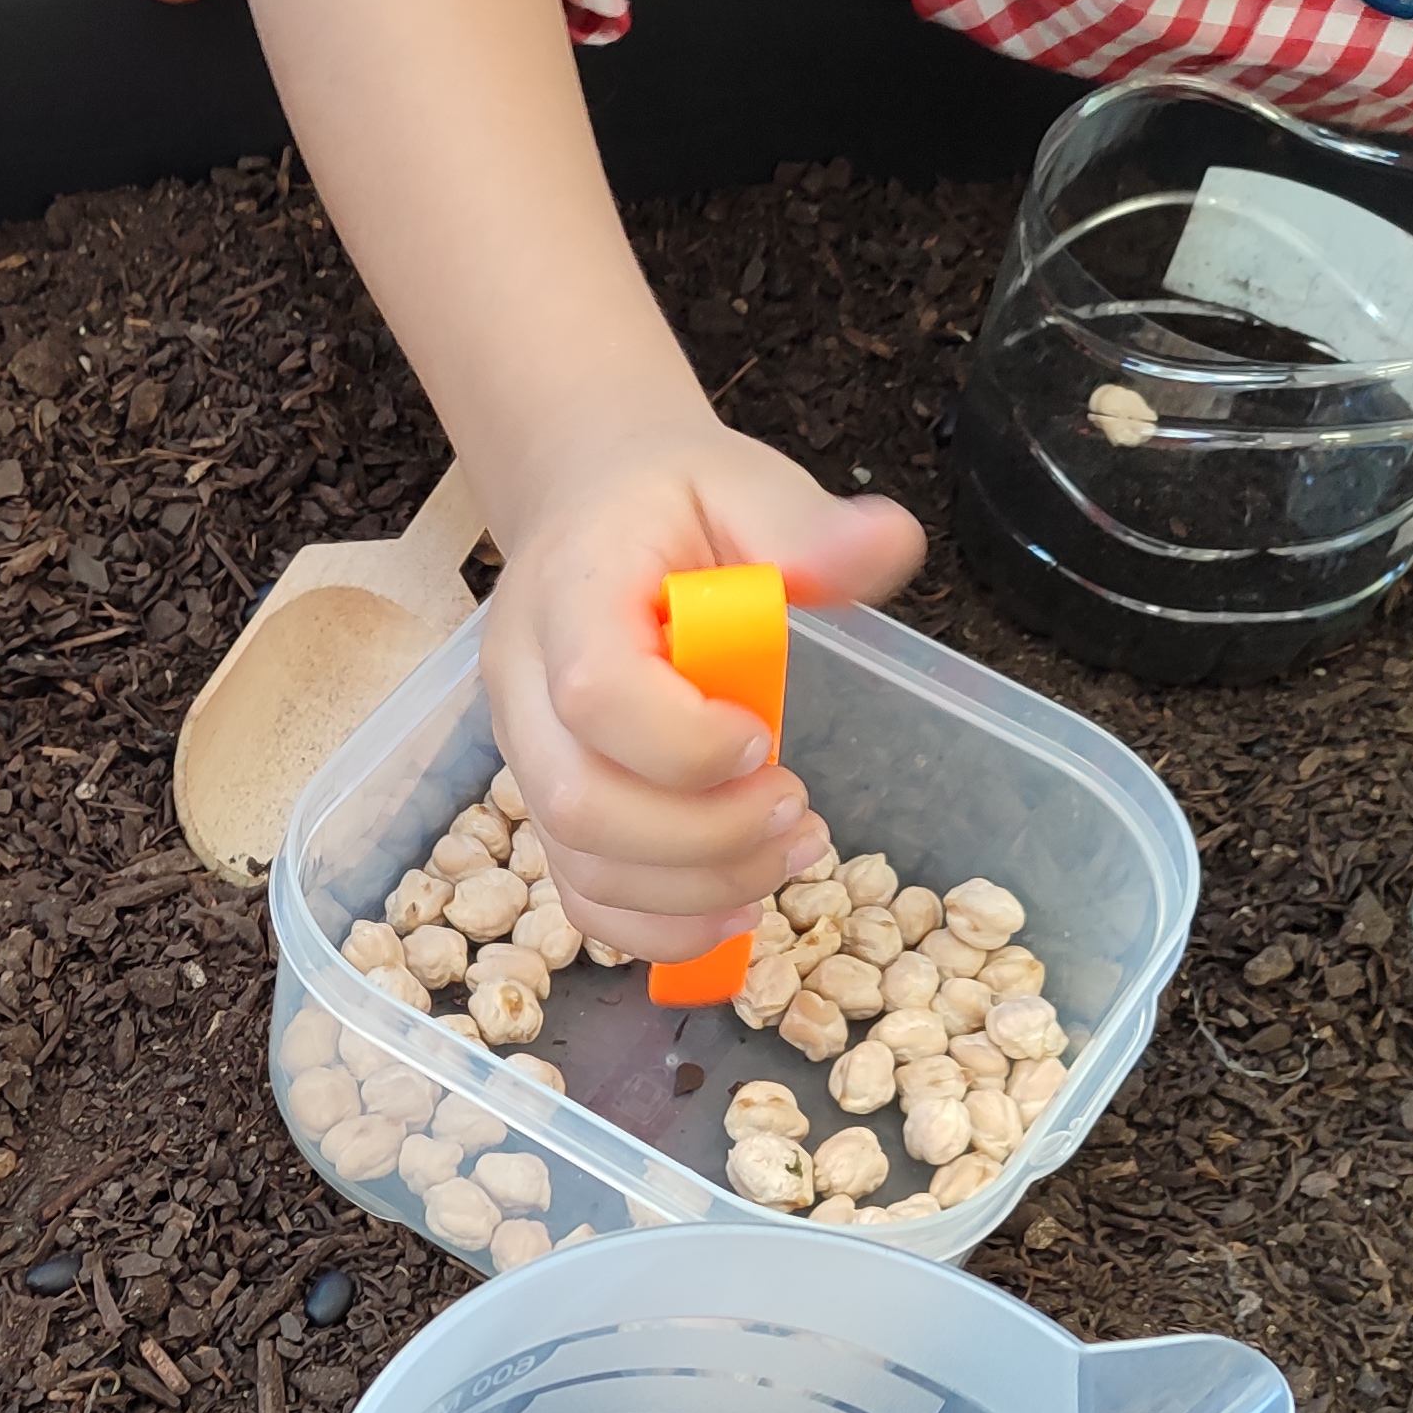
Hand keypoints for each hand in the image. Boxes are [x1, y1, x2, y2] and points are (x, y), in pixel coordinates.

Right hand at [481, 421, 923, 961]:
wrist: (591, 508)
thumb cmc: (669, 503)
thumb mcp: (742, 485)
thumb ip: (806, 526)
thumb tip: (889, 546)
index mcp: (567, 594)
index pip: (595, 692)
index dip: (686, 741)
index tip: (766, 735)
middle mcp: (523, 685)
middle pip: (577, 803)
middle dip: (704, 836)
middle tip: (798, 812)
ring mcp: (526, 754)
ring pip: (581, 866)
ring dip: (696, 890)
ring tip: (788, 854)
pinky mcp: (547, 804)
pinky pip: (582, 896)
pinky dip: (660, 927)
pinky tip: (737, 903)